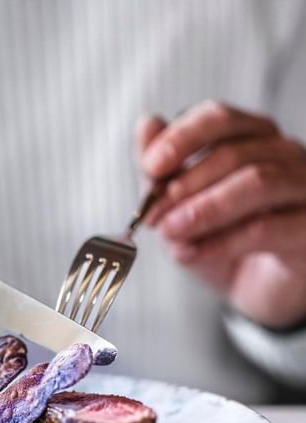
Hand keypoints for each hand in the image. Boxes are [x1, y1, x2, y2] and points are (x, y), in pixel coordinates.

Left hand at [136, 101, 305, 328]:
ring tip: (169, 233)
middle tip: (152, 216)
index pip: (218, 118)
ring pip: (257, 183)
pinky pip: (266, 229)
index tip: (151, 167)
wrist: (255, 288)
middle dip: (184, 186)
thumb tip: (147, 125)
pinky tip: (190, 254)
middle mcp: (284, 155)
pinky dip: (220, 243)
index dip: (181, 138)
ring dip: (204, 209)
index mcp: (251, 138)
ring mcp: (304, 188)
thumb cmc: (221, 241)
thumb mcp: (181, 208)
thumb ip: (163, 172)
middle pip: (234, 153)